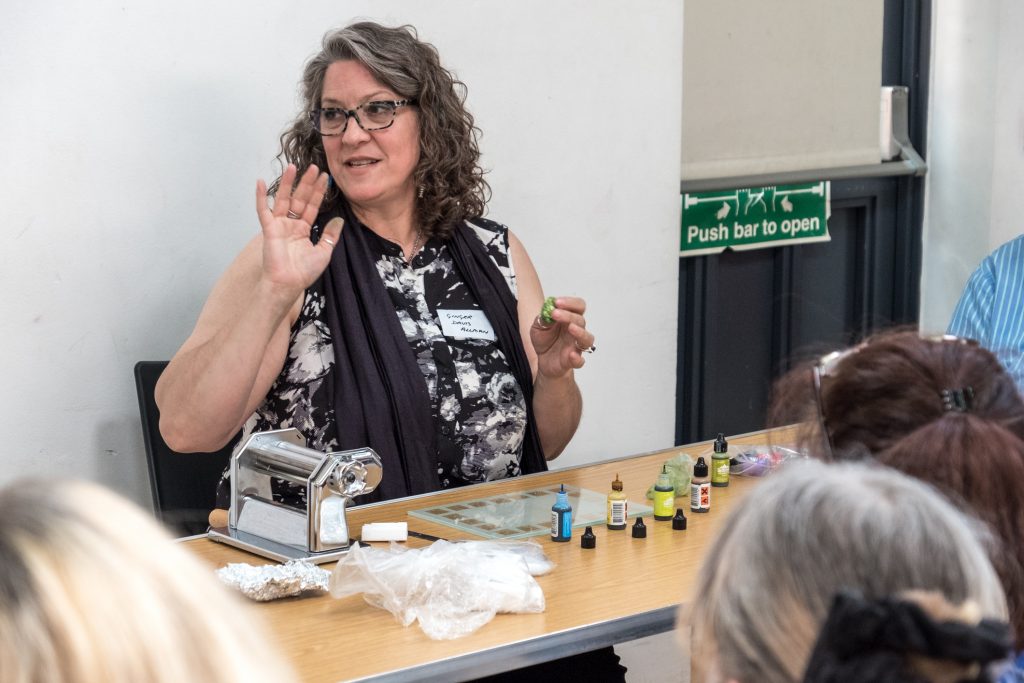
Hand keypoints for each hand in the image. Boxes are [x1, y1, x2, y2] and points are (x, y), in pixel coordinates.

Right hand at [255, 164, 343, 295]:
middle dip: (307, 183)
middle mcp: (291, 225)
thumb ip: (330, 235)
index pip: (312, 206)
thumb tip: (339, 220)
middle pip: (299, 198)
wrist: (289, 283)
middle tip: (314, 167)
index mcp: (303, 230)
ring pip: (283, 199)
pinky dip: (260, 196)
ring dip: (287, 183)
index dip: (319, 192)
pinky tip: (260, 181)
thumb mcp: (324, 251)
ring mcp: (279, 225)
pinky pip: (263, 210)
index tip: (326, 178)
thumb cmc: (304, 272)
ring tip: (293, 166)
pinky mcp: (268, 229)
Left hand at [530, 296, 594, 378]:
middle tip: (555, 313)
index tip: (557, 302)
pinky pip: (580, 361)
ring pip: (587, 339)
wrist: (543, 361)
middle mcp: (576, 331)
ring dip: (580, 332)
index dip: (570, 302)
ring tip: (570, 327)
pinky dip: (577, 358)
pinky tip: (571, 355)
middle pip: (580, 320)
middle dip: (568, 315)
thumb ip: (543, 318)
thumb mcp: (538, 326)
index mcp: (570, 319)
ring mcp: (576, 346)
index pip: (578, 306)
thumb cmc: (545, 341)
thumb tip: (548, 309)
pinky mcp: (572, 361)